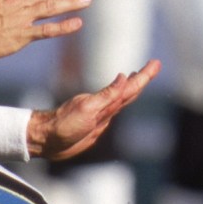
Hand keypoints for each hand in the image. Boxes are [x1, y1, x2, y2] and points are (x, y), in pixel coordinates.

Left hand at [36, 60, 160, 161]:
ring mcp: (100, 114)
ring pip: (123, 98)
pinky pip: (114, 109)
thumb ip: (107, 95)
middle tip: (155, 65)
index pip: (129, 86)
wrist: (47, 140)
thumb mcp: (86, 109)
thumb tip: (123, 77)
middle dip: (143, 78)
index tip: (155, 63)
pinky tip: (123, 95)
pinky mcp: (96, 124)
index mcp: (104, 101)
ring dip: (134, 86)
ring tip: (143, 76)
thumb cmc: (63, 125)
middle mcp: (104, 106)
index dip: (143, 76)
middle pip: (129, 90)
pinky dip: (122, 100)